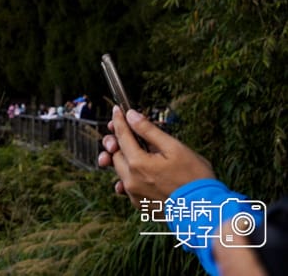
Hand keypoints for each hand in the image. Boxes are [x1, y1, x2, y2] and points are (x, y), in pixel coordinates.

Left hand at [97, 105, 213, 203]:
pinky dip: (127, 176)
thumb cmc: (195, 178)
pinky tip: (134, 171)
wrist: (206, 210)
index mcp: (138, 163)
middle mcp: (131, 180)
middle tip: (123, 130)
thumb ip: (149, 131)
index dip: (119, 121)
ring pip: (119, 170)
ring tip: (126, 149)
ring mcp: (134, 194)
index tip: (117, 110)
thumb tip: (131, 116)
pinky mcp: (140, 204)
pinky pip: (126, 186)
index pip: (122, 135)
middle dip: (116, 140)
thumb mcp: (175, 148)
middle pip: (115, 154)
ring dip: (120, 158)